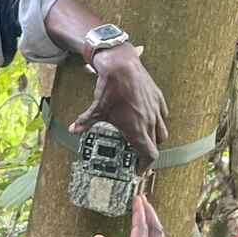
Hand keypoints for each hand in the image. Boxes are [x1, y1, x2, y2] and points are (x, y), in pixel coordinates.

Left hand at [72, 44, 168, 169]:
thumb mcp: (97, 109)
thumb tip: (74, 129)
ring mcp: (156, 110)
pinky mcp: (158, 98)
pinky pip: (163, 115)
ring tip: (145, 138)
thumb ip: (86, 122)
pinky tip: (149, 119)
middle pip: (155, 145)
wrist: (121, 66)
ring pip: (162, 131)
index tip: (139, 170)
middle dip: (147, 152)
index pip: (149, 155)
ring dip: (155, 138)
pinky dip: (158, 121)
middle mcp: (150, 122)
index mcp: (137, 130)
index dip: (145, 166)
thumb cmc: (110, 89)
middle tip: (138, 155)